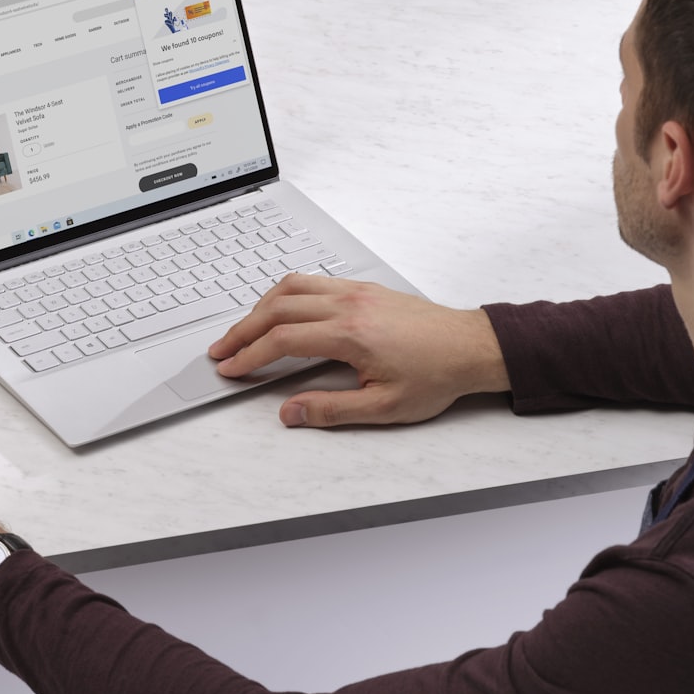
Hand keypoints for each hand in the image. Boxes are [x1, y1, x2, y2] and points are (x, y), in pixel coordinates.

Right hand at [209, 274, 509, 426]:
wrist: (470, 347)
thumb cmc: (435, 375)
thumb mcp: (384, 407)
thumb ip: (331, 410)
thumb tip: (291, 412)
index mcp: (351, 334)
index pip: (282, 340)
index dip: (250, 355)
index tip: (232, 368)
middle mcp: (349, 305)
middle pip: (277, 308)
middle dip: (242, 330)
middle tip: (222, 350)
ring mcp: (355, 292)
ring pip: (291, 287)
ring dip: (259, 307)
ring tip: (242, 329)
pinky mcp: (362, 288)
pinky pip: (312, 281)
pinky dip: (284, 293)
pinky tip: (278, 308)